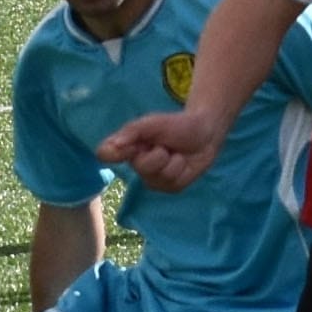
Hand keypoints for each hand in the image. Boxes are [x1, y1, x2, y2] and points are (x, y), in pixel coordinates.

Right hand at [99, 110, 227, 192]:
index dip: (116, 153)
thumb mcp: (153, 123)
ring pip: (159, 175)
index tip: (130, 147)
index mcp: (127, 148)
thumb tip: (110, 147)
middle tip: (165, 145)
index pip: (106, 154)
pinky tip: (184, 163)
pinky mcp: (170, 188)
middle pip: (140, 166)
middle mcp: (136, 165)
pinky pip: (174, 182)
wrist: (205, 133)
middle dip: (158, 154)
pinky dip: (183, 169)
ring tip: (176, 153)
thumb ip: (131, 132)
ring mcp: (153, 179)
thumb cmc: (176, 125)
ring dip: (173, 161)